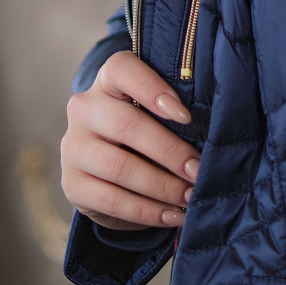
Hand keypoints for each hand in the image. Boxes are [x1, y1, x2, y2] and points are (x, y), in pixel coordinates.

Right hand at [61, 49, 199, 229]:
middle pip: (126, 124)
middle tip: (198, 171)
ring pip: (119, 167)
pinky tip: (172, 215)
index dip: (153, 89)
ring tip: (189, 196)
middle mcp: (84, 109)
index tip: (186, 116)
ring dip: (162, 186)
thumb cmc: (147, 132)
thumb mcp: (157, 115)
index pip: (122, 69)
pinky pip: (112, 200)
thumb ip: (175, 114)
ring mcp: (73, 147)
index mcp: (107, 81)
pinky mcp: (72, 184)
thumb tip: (213, 136)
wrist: (108, 170)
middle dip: (169, 151)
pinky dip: (147, 211)